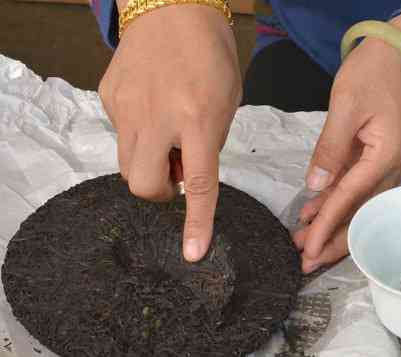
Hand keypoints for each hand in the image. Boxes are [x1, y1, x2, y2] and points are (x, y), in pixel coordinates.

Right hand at [99, 4, 241, 261]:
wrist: (173, 8)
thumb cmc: (212, 57)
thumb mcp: (226, 103)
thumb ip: (207, 144)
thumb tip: (182, 174)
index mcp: (198, 119)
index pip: (199, 184)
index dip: (197, 223)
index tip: (193, 253)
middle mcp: (158, 118)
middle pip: (142, 185)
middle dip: (159, 191)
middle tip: (176, 171)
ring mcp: (127, 108)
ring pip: (126, 163)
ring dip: (148, 163)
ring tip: (165, 136)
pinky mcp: (108, 98)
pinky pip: (120, 134)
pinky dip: (138, 136)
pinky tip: (151, 109)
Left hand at [293, 14, 400, 273]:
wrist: (398, 53)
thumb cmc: (372, 74)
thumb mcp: (346, 106)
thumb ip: (330, 149)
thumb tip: (315, 187)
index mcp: (386, 157)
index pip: (350, 200)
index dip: (326, 227)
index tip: (307, 249)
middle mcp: (392, 168)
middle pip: (361, 214)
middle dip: (334, 241)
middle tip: (306, 263)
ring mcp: (388, 165)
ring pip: (359, 206)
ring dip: (334, 226)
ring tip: (306, 245)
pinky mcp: (378, 159)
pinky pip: (358, 189)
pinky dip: (337, 203)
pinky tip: (316, 213)